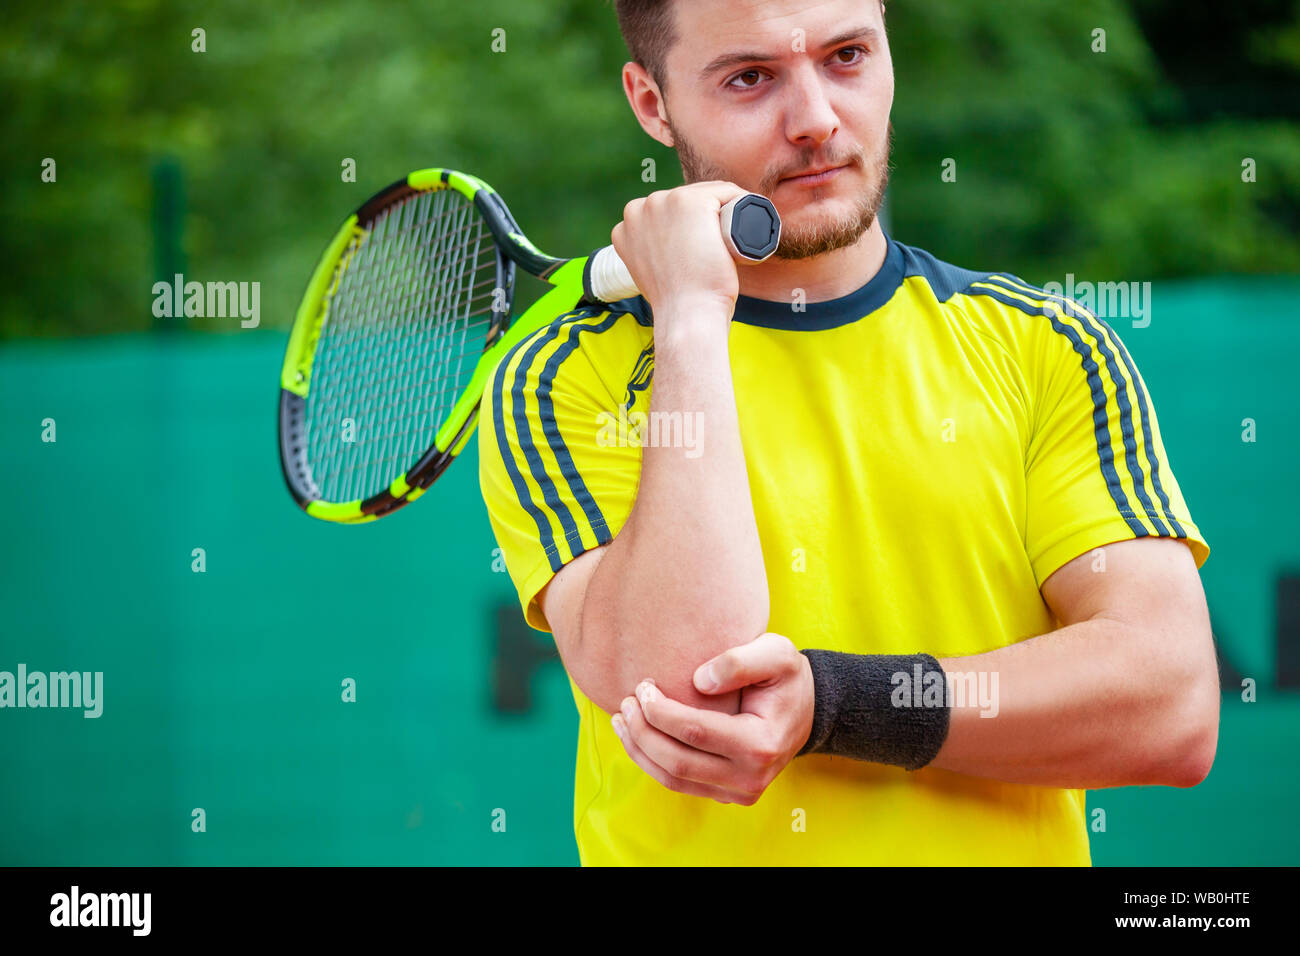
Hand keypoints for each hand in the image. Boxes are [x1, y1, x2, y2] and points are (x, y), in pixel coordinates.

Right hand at [609, 180, 749, 323]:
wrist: (686, 314)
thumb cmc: (676, 303)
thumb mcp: (650, 275)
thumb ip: (651, 260)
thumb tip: (665, 259)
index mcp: (628, 225)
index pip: (666, 212)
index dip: (690, 225)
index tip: (706, 244)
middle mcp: (639, 208)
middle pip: (684, 200)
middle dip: (707, 215)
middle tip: (723, 244)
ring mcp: (663, 201)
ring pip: (706, 195)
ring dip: (724, 209)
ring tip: (734, 236)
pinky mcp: (691, 202)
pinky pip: (726, 192)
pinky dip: (741, 202)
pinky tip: (748, 218)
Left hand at [610, 632, 814, 805]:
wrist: (807, 709)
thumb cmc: (787, 677)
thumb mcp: (776, 652)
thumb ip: (739, 661)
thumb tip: (698, 681)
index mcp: (760, 743)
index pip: (694, 731)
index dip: (659, 711)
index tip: (642, 686)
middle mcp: (750, 777)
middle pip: (677, 761)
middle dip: (642, 732)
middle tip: (626, 702)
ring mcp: (739, 792)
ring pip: (673, 779)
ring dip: (640, 751)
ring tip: (621, 720)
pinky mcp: (727, 795)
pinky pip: (680, 784)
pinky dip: (652, 762)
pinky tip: (636, 737)